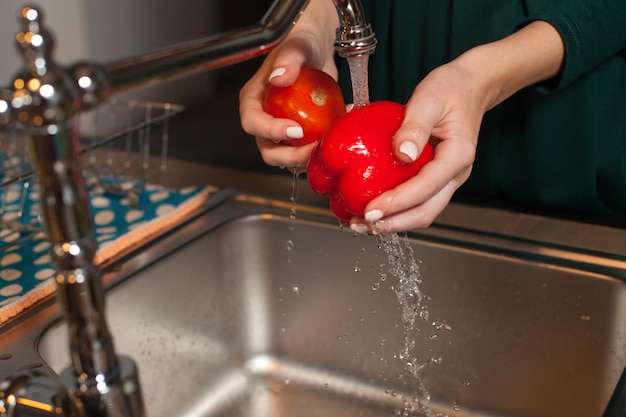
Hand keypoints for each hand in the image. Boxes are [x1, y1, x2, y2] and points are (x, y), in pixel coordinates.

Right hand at [239, 0, 338, 170]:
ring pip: (288, 157)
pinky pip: (306, 151)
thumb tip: (279, 79)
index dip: (270, 131)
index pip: (252, 122)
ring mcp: (282, 129)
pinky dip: (321, 150)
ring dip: (308, 157)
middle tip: (315, 147)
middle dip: (291, 156)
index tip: (296, 129)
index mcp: (254, 99)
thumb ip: (288, 60)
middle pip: (268, 150)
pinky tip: (337, 133)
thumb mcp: (297, 46)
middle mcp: (264, 118)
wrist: (318, 50)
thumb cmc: (302, 44)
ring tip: (330, 139)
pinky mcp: (300, 135)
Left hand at [349, 61, 482, 233]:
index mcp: (458, 156)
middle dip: (393, 223)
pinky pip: (416, 201)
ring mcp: (447, 180)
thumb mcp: (429, 98)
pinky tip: (371, 208)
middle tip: (361, 224)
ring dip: (392, 222)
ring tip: (360, 223)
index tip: (371, 210)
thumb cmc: (450, 89)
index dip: (397, 203)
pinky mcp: (435, 179)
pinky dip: (394, 210)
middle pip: (426, 211)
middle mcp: (455, 174)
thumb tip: (402, 154)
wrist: (469, 87)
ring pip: (421, 211)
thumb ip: (415, 126)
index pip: (426, 188)